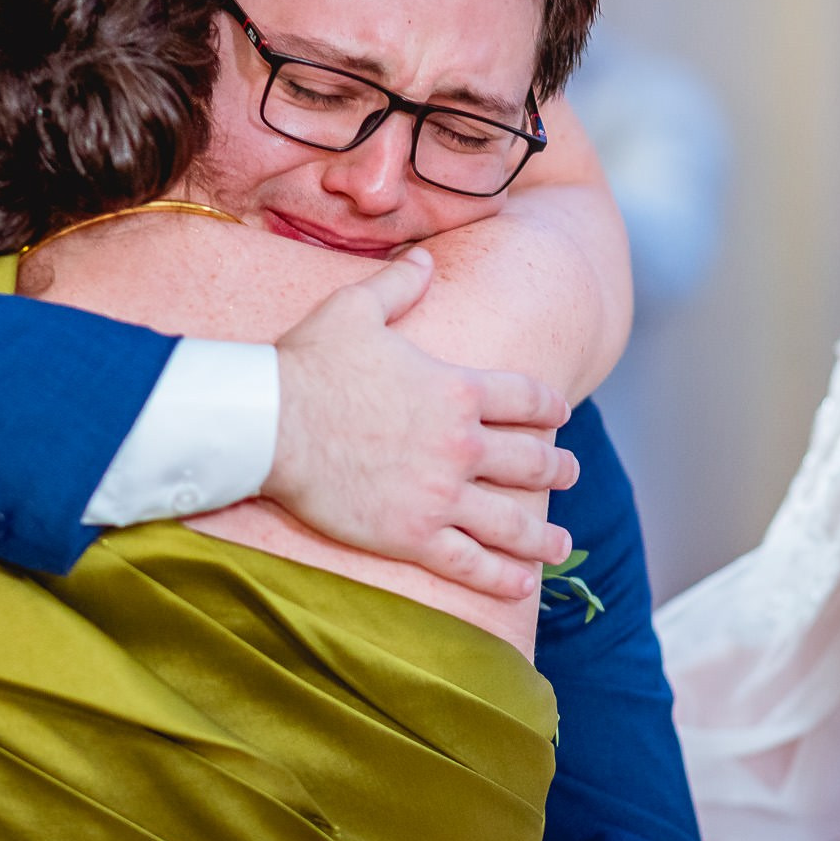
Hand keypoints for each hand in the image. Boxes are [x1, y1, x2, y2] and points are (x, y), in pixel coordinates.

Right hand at [267, 249, 576, 601]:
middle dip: (556, 468)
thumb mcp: (355, 307)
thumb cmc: (308, 363)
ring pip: (511, 520)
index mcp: (457, 390)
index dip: (548, 407)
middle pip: (530, 461)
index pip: (524, 398)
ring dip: (542, 534)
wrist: (270, 422)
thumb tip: (423, 257)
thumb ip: (399, 284)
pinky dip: (502, 576)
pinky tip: (523, 583)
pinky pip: (470, 562)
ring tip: (560, 543)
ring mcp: (440, 495)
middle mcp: (461, 444)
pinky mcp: (412, 535)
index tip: (560, 414)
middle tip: (569, 473)